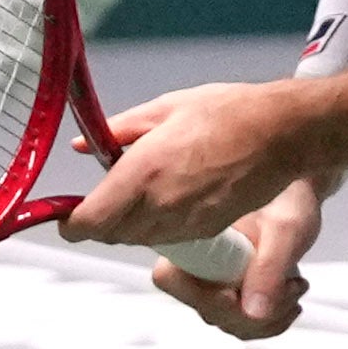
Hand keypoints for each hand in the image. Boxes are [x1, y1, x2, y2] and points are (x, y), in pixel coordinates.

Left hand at [61, 80, 315, 253]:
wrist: (280, 133)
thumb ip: (118, 130)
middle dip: (100, 221)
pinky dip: (159, 227)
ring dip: (129, 225)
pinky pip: (168, 239)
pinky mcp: (206, 231)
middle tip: (103, 196)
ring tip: (141, 192)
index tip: (67, 213)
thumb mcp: (165, 108)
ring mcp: (185, 222)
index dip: (70, 223)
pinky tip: (171, 198)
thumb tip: (82, 145)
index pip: (89, 221)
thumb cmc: (227, 113)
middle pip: (110, 235)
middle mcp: (159, 205)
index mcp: (142, 172)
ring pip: (138, 240)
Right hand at [153, 177, 322, 340]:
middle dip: (254, 308)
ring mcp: (211, 285)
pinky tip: (291, 298)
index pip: (169, 278)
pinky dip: (272, 320)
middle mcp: (194, 264)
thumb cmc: (287, 201)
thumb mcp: (286, 230)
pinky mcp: (229, 297)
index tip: (236, 293)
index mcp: (194, 237)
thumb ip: (268, 268)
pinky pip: (243, 325)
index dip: (201, 294)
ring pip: (229, 322)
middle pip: (208, 309)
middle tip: (292, 284)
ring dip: (270, 316)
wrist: (294, 199)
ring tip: (296, 285)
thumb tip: (253, 312)